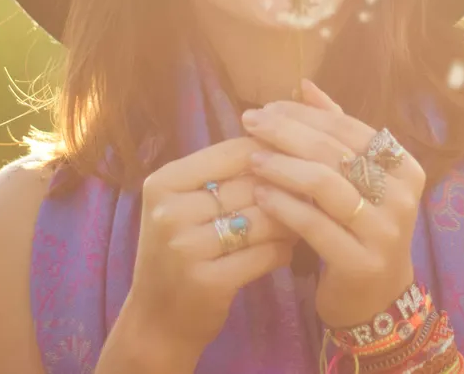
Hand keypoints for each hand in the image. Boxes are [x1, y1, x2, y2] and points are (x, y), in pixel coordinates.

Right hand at [123, 137, 299, 356]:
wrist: (154, 320)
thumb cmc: (175, 252)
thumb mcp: (182, 205)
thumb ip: (221, 175)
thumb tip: (282, 144)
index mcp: (164, 182)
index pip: (233, 151)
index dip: (271, 153)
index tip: (296, 159)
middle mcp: (170, 211)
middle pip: (252, 185)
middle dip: (285, 190)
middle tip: (308, 195)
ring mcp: (187, 248)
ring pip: (264, 218)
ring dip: (290, 220)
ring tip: (301, 221)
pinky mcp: (209, 282)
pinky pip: (266, 253)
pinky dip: (283, 250)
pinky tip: (285, 251)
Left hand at [240, 80, 423, 328]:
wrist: (374, 298)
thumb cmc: (359, 228)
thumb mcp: (354, 178)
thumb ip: (335, 131)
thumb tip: (304, 85)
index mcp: (404, 166)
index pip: (349, 127)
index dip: (306, 113)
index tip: (268, 106)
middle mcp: (401, 196)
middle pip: (335, 151)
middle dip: (287, 132)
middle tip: (250, 122)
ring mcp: (385, 231)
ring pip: (325, 184)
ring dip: (282, 166)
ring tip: (251, 157)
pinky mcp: (361, 262)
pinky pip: (314, 225)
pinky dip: (283, 205)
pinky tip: (259, 194)